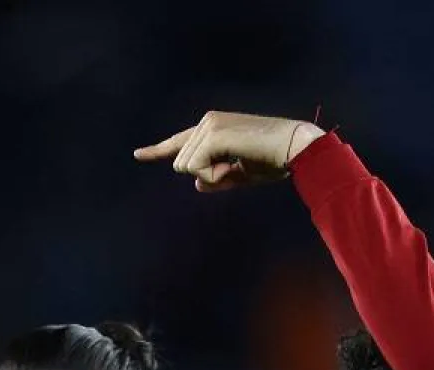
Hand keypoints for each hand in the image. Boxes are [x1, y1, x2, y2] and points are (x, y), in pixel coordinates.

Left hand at [133, 111, 324, 191]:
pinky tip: (236, 162)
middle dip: (207, 175)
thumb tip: (196, 184)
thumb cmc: (273, 160)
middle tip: (237, 165)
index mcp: (212, 128)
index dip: (157, 151)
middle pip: (182, 165)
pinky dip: (215, 175)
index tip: (138, 155)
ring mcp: (208, 125)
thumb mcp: (239, 174)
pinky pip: (196, 169)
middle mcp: (206, 122)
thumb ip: (215, 179)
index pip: (178, 143)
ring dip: (214, 174)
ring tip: (240, 161)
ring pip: (187, 168)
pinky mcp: (212, 134)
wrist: (295, 148)